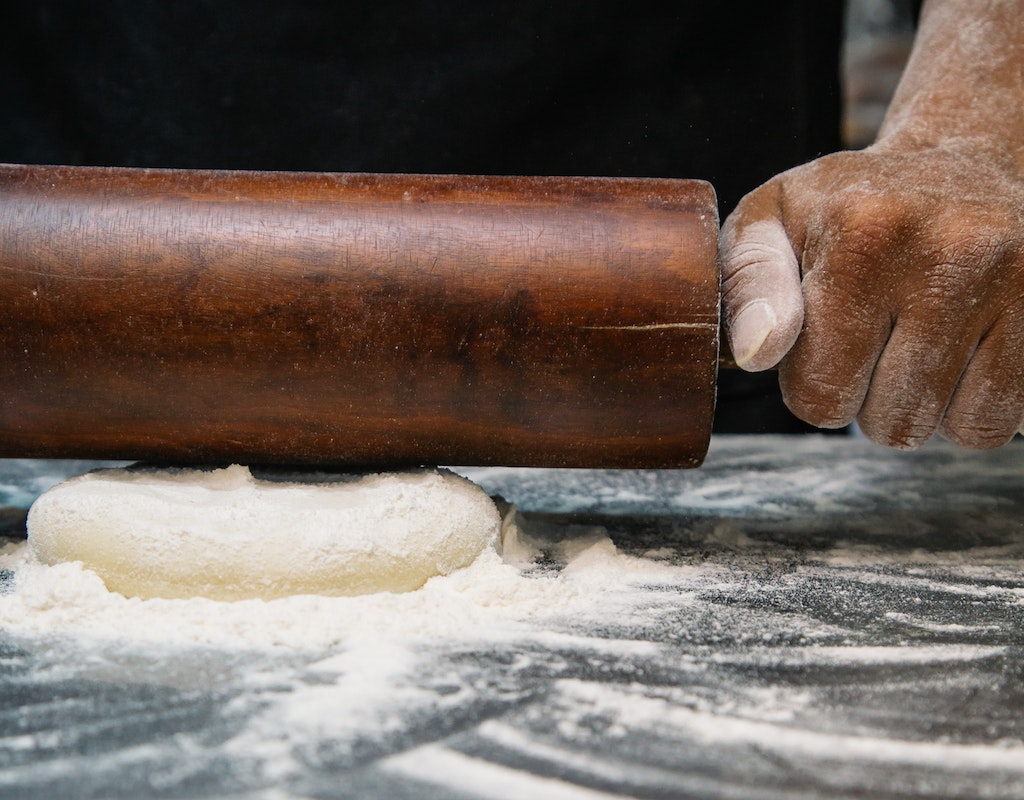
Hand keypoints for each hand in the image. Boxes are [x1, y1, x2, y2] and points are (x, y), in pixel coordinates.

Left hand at [720, 0, 1023, 449]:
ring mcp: (1017, 279)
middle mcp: (948, 252)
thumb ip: (746, 285)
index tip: (823, 343)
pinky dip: (978, 405)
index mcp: (861, 236)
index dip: (812, 385)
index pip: (819, 394)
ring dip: (927, 407)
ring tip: (918, 344)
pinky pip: (1007, 420)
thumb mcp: (772, 220)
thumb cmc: (848, 206)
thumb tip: (756, 352)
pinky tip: (964, 352)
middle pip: (889, 422)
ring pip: (955, 429)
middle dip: (869, 400)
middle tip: (875, 342)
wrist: (964, 160)